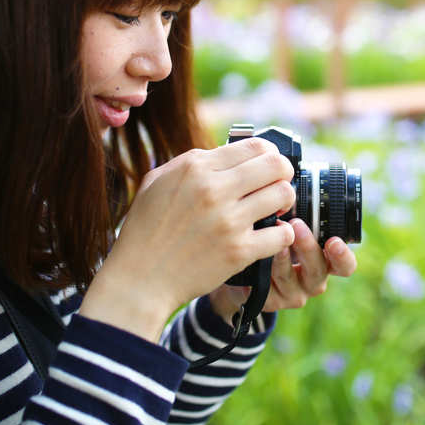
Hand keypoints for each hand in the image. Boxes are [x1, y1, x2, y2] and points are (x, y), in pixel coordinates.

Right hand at [80, 138, 295, 341]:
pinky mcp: (238, 251)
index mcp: (196, 167)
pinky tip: (272, 236)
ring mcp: (228, 220)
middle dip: (284, 173)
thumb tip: (226, 153)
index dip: (270, 154)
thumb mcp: (158, 181)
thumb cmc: (146, 230)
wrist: (139, 279)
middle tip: (278, 185)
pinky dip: (283, 234)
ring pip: (284, 195)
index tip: (269, 166)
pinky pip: (282, 234)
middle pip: (276, 165)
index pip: (255, 145)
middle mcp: (214, 189)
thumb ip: (192, 162)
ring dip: (285, 202)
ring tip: (275, 210)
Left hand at [208, 218, 356, 324]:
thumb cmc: (274, 240)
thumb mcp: (291, 227)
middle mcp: (313, 279)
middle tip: (297, 227)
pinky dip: (263, 268)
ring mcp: (292, 292)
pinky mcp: (270, 302)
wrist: (247, 273)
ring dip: (281, 256)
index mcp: (325, 261)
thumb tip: (294, 182)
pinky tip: (257, 255)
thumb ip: (300, 214)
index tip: (335, 241)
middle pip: (319, 269)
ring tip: (272, 236)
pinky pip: (268, 287)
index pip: (344, 265)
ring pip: (290, 278)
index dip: (343, 255)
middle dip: (308, 247)